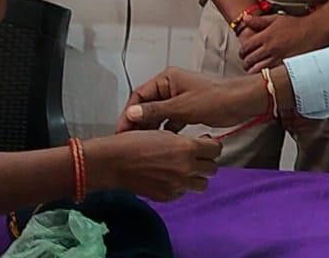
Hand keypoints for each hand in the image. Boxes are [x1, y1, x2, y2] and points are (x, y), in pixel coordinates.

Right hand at [85, 130, 220, 201]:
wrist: (113, 162)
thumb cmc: (134, 142)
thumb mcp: (163, 133)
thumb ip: (184, 140)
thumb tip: (199, 144)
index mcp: (186, 148)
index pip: (216, 149)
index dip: (211, 146)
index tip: (204, 144)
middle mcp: (186, 168)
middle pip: (212, 169)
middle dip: (205, 162)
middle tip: (195, 156)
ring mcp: (177, 184)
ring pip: (202, 184)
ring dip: (196, 176)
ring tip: (184, 169)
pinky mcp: (167, 196)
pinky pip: (183, 193)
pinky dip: (180, 186)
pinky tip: (169, 177)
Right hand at [116, 67, 267, 132]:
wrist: (242, 103)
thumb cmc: (215, 99)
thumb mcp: (182, 107)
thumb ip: (156, 111)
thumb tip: (132, 115)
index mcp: (167, 79)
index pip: (139, 95)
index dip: (129, 113)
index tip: (122, 130)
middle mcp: (170, 87)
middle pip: (147, 106)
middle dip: (139, 123)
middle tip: (129, 141)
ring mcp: (178, 99)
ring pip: (158, 115)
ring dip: (151, 129)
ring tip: (142, 145)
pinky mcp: (187, 110)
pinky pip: (170, 121)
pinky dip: (166, 131)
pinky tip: (161, 144)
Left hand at [238, 11, 324, 72]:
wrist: (315, 32)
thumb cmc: (296, 25)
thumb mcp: (276, 19)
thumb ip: (259, 21)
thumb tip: (245, 18)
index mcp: (266, 36)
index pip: (246, 47)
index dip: (242, 52)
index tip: (243, 54)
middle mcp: (270, 48)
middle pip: (250, 60)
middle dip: (246, 63)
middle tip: (247, 64)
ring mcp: (278, 58)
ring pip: (258, 70)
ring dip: (253, 71)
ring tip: (254, 71)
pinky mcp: (286, 66)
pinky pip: (271, 74)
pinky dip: (265, 75)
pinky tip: (266, 75)